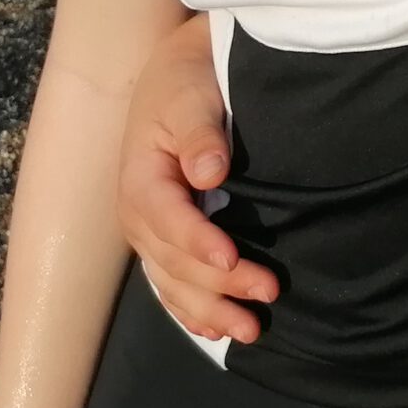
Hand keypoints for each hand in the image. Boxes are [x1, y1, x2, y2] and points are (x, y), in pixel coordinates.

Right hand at [116, 13, 274, 343]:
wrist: (176, 76)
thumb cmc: (186, 83)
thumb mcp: (189, 98)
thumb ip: (199, 135)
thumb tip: (209, 173)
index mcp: (141, 180)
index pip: (169, 220)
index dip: (199, 243)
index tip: (233, 260)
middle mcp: (140, 215)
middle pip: (175, 261)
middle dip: (219, 286)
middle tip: (267, 295)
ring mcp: (150, 232)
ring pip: (173, 283)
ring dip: (210, 310)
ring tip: (251, 330)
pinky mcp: (164, 239)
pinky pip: (171, 283)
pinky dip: (192, 310)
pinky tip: (217, 330)